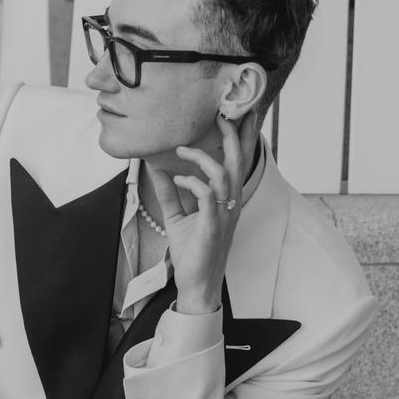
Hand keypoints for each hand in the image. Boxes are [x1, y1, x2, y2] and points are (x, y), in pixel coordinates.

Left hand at [151, 111, 259, 314]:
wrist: (196, 285)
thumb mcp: (177, 216)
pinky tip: (178, 178)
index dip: (243, 138)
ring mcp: (224, 216)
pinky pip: (208, 197)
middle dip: (233, 136)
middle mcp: (230, 205)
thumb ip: (169, 192)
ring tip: (182, 149)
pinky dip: (193, 183)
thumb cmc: (192, 252)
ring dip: (203, 158)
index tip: (239, 114)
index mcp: (226, 200)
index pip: (238, 163)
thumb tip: (156, 168)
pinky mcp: (212, 228)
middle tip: (222, 114)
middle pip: (238, 163)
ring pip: (224, 176)